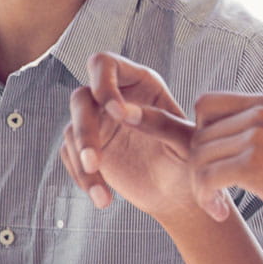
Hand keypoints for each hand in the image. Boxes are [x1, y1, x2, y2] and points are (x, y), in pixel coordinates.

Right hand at [60, 52, 196, 222]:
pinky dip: (83, 178)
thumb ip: (162, 123)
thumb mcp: (186, 144)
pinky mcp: (89, 148)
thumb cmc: (191, 163)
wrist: (180, 196)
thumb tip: (125, 113)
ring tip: (104, 198)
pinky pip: (71, 157)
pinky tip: (102, 198)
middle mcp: (115, 99)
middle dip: (85, 131)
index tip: (118, 115)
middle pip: (80, 98)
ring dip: (82, 163)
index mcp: (142, 84)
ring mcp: (99, 123)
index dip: (104, 85)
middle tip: (95, 163)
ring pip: (72, 130)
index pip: (106, 65)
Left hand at [133, 93, 262, 250]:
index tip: (217, 167)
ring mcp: (261, 136)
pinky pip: (207, 177)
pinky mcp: (258, 164)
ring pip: (199, 156)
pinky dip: (206, 199)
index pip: (206, 105)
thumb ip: (261, 133)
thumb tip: (218, 140)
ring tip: (218, 206)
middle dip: (199, 167)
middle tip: (214, 196)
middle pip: (198, 133)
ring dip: (201, 187)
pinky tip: (221, 213)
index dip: (201, 136)